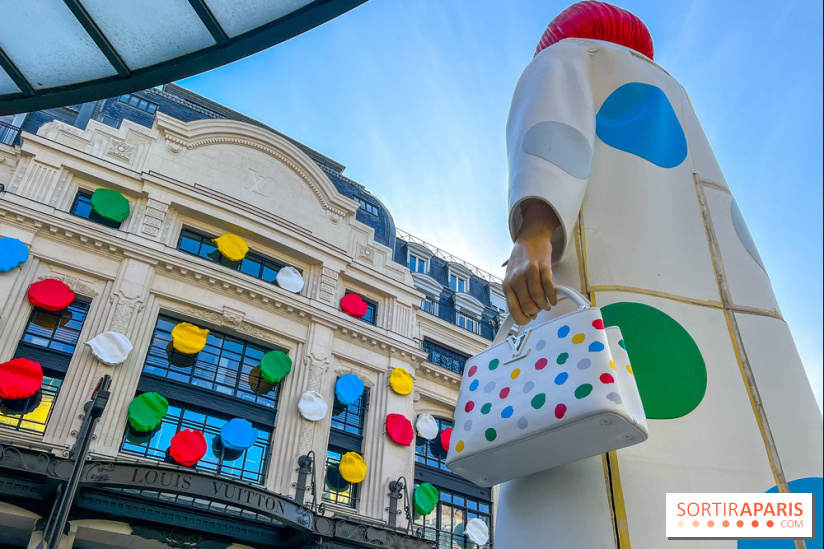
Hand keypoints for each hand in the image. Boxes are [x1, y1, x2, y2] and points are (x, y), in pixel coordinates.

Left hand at [503, 200, 559, 324]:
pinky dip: (553, 296)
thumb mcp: (513, 277)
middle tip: (539, 309)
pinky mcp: (542, 266)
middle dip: (536, 311)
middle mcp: (516, 278)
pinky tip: (553, 298)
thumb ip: (519, 295)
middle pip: (527, 305)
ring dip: (545, 304)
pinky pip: (549, 287)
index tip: (528, 320)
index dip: (522, 318)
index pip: (512, 308)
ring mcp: (529, 272)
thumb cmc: (521, 259)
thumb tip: (529, 314)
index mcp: (507, 284)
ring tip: (547, 304)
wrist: (531, 238)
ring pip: (538, 297)